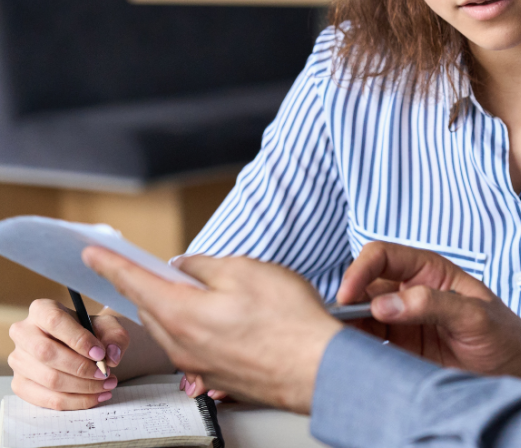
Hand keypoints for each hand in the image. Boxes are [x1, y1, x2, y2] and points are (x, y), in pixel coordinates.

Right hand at [8, 299, 127, 409]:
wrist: (84, 348)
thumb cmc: (93, 332)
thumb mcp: (109, 327)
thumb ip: (115, 337)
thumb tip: (112, 355)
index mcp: (42, 310)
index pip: (54, 321)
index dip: (78, 339)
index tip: (100, 354)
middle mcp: (23, 333)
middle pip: (46, 353)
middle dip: (80, 367)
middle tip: (105, 374)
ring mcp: (18, 360)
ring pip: (48, 379)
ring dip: (82, 387)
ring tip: (107, 384)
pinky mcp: (21, 384)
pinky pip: (46, 399)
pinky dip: (75, 401)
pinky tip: (96, 396)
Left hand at [82, 248, 342, 413]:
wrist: (317, 368)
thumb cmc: (287, 320)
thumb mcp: (245, 270)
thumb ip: (205, 266)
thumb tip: (185, 268)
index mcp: (180, 314)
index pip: (133, 282)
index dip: (111, 264)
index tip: (93, 253)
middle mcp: (182, 345)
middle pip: (152, 307)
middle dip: (152, 284)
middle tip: (166, 267)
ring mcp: (199, 365)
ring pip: (173, 327)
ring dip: (179, 306)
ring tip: (210, 290)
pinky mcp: (218, 376)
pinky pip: (194, 345)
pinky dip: (199, 326)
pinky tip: (229, 317)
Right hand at [337, 242, 520, 400]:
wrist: (517, 372)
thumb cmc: (503, 335)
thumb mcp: (473, 315)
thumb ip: (431, 304)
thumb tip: (384, 304)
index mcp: (428, 270)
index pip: (383, 256)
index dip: (361, 270)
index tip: (348, 295)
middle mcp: (410, 290)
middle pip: (365, 285)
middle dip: (347, 301)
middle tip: (337, 326)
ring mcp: (403, 319)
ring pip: (361, 314)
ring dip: (347, 326)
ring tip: (339, 343)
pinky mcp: (400, 347)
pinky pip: (369, 341)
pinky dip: (355, 346)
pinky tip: (350, 355)